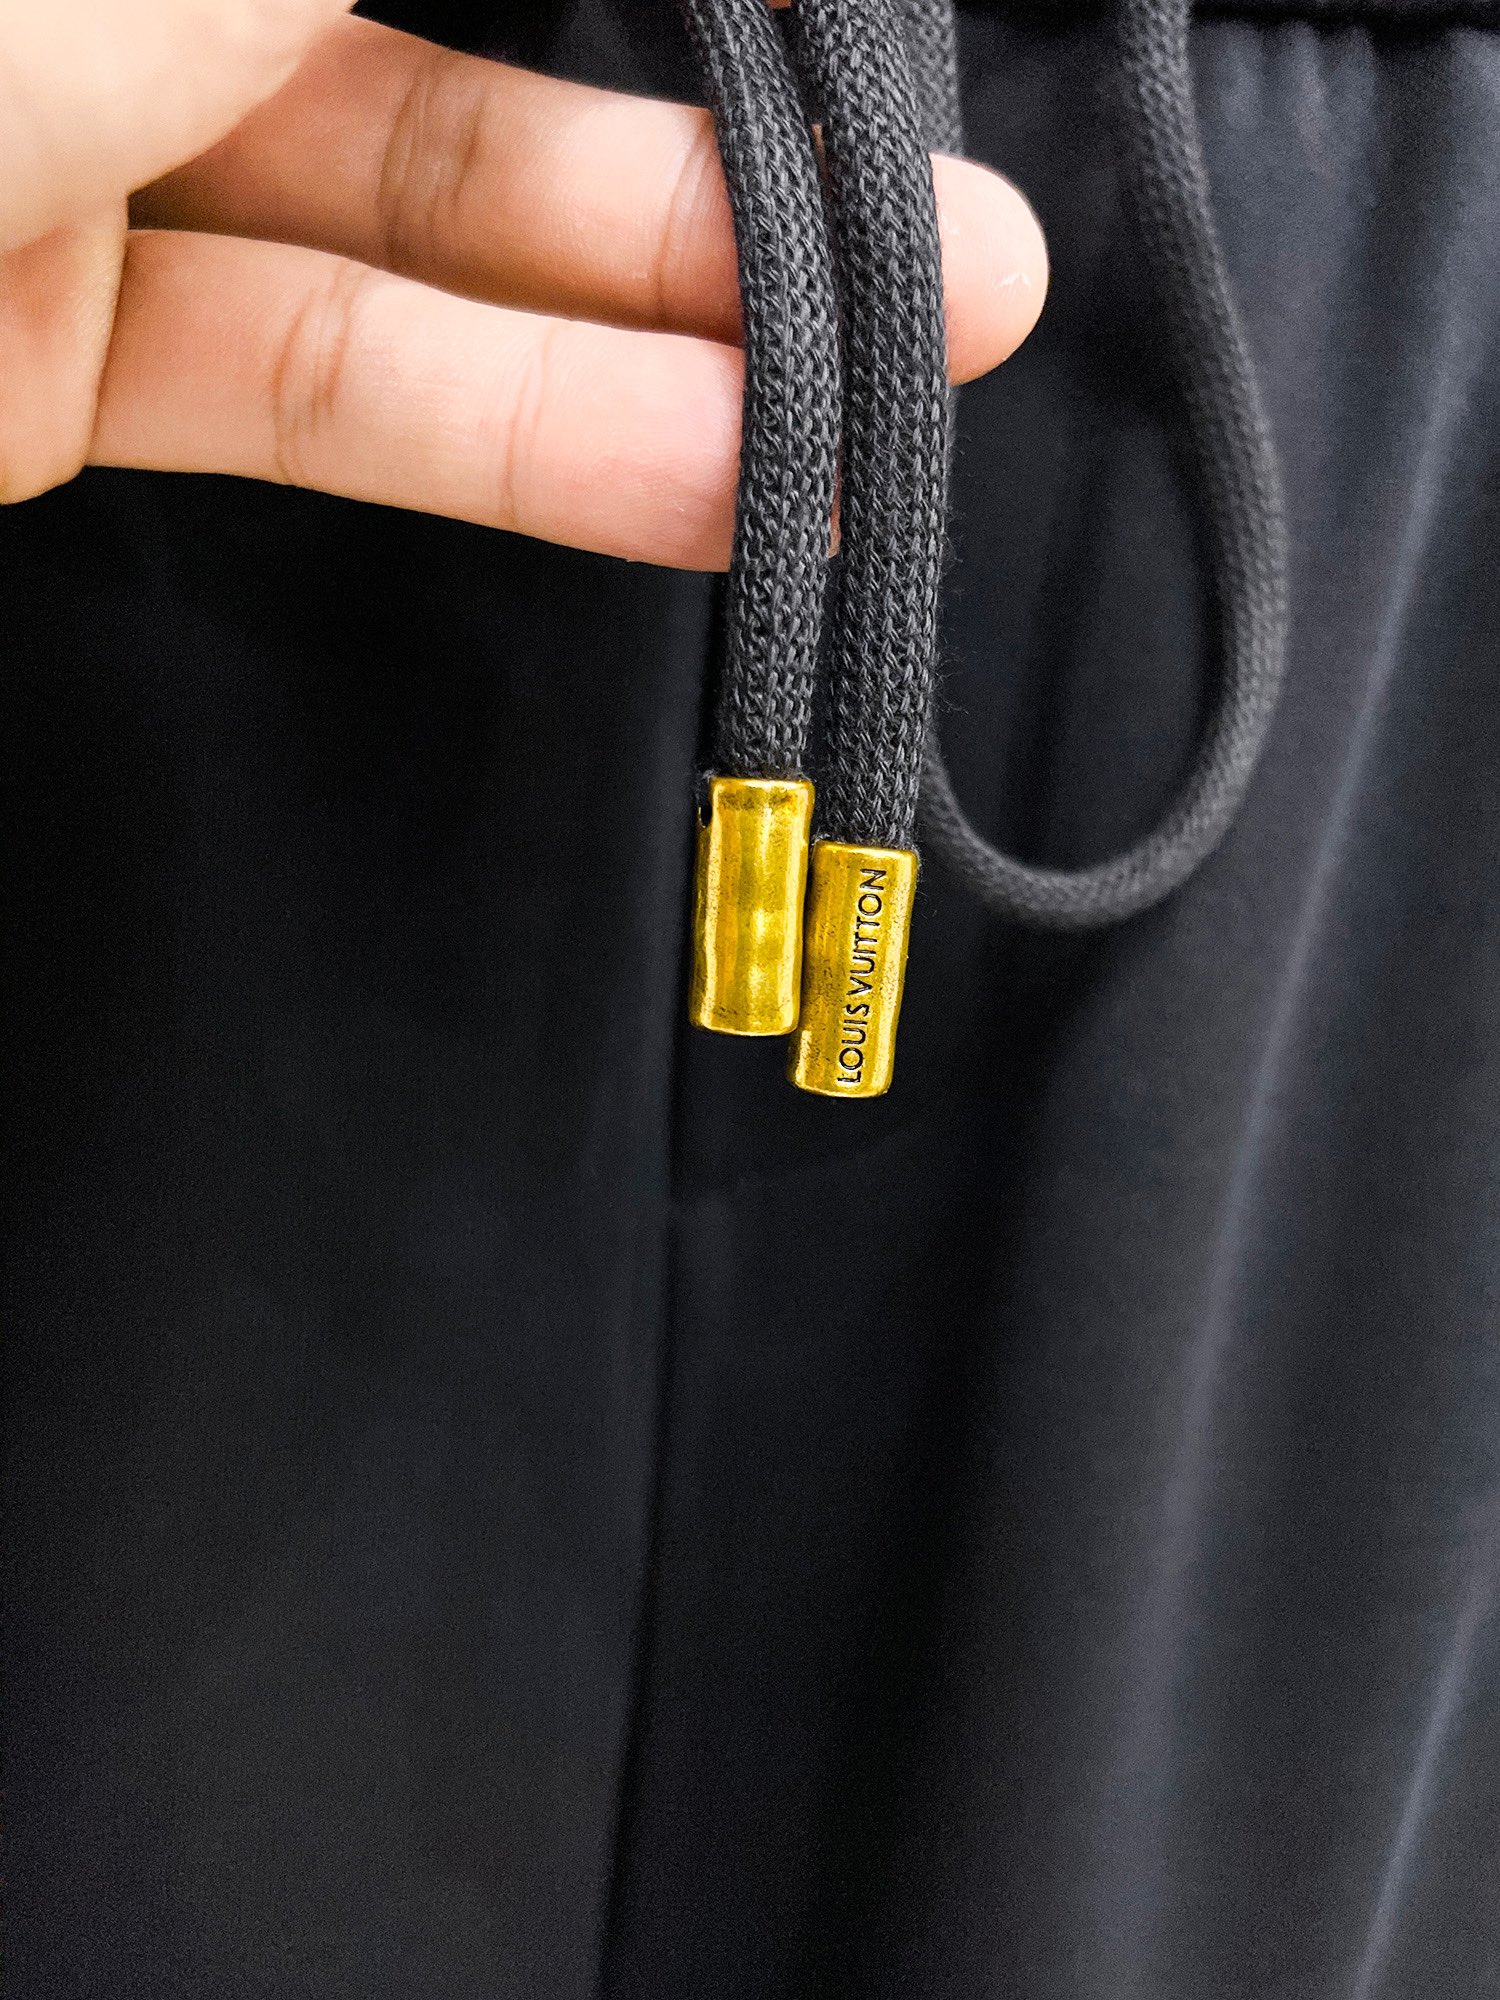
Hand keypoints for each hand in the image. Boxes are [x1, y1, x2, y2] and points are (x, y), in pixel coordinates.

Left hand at [0, 0, 1046, 567]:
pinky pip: (318, 376)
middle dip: (723, 121)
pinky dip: (520, 434)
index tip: (866, 36)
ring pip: (416, 214)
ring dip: (673, 298)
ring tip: (916, 347)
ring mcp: (84, 155)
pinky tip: (715, 475)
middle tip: (948, 188)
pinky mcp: (61, 363)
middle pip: (464, 20)